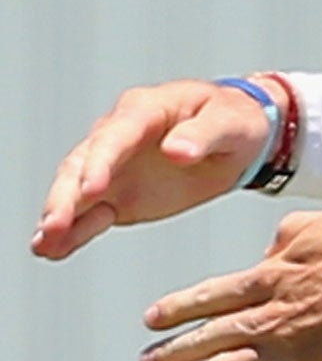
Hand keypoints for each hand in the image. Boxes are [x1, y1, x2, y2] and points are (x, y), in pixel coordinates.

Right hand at [33, 79, 277, 259]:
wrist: (239, 135)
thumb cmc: (236, 120)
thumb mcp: (230, 123)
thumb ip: (203, 135)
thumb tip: (176, 151)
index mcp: (145, 110)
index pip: (115, 136)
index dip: (100, 163)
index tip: (91, 190)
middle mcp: (119, 135)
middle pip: (82, 164)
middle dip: (66, 196)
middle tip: (54, 226)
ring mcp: (115, 166)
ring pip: (77, 190)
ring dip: (60, 216)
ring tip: (44, 244)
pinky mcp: (120, 193)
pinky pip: (92, 212)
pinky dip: (74, 230)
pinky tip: (53, 249)